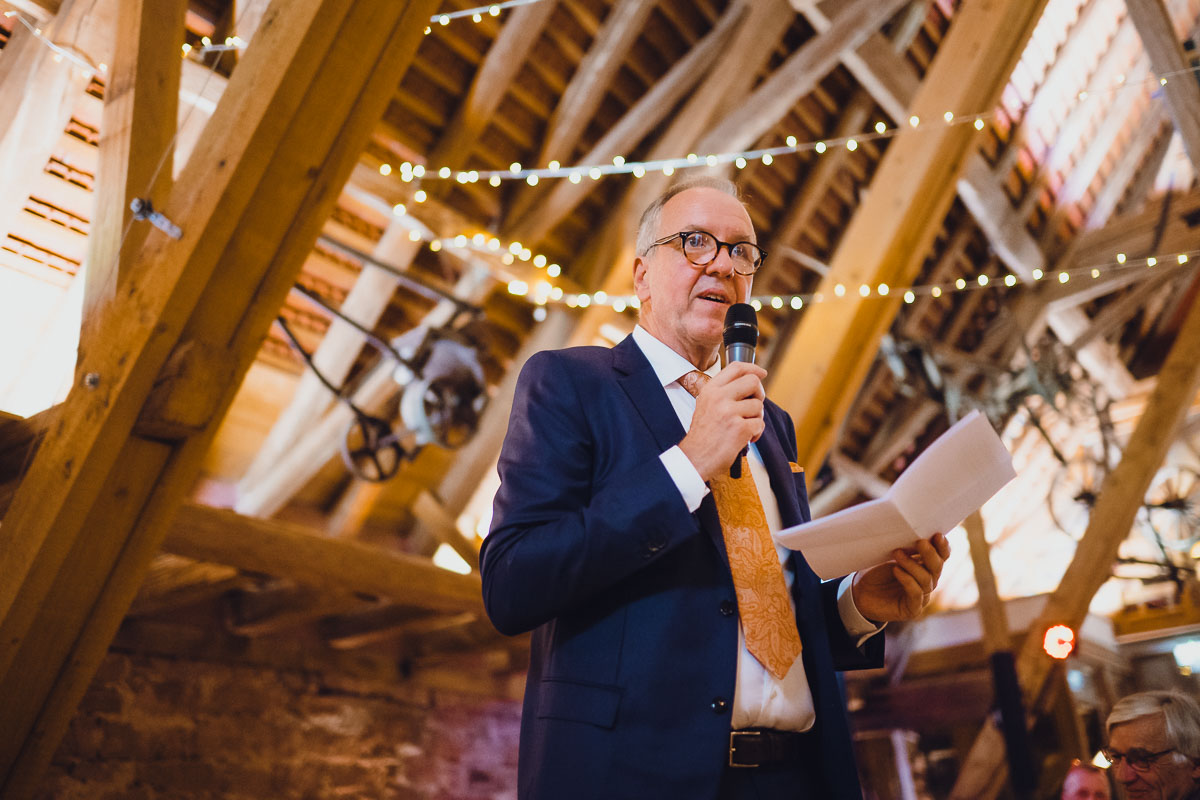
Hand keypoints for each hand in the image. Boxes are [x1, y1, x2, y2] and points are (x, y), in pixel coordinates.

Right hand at [678, 361, 765, 481]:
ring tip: (744, 428)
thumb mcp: (706, 405)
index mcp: (710, 390)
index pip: (736, 368)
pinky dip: (756, 433)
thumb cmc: (703, 435)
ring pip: (758, 405)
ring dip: (756, 418)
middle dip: (759, 394)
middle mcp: (719, 397)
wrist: (695, 458)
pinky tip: (745, 439)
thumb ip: (724, 393)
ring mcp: (729, 412)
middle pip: (753, 382)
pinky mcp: (739, 428)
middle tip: (754, 407)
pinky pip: (760, 424)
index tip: (762, 373)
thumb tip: (751, 382)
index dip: (753, 368)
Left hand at [851, 533, 949, 622]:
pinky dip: (907, 580)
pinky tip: (896, 570)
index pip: (941, 557)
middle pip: (937, 567)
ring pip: (926, 579)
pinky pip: (916, 594)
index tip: (937, 535)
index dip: (942, 547)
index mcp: (926, 567)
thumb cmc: (877, 573)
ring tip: (898, 553)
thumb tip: (914, 533)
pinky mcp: (913, 609)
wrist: (860, 594)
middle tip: (920, 542)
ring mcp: (922, 597)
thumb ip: (906, 548)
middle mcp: (928, 581)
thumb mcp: (892, 557)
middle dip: (930, 554)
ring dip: (912, 565)